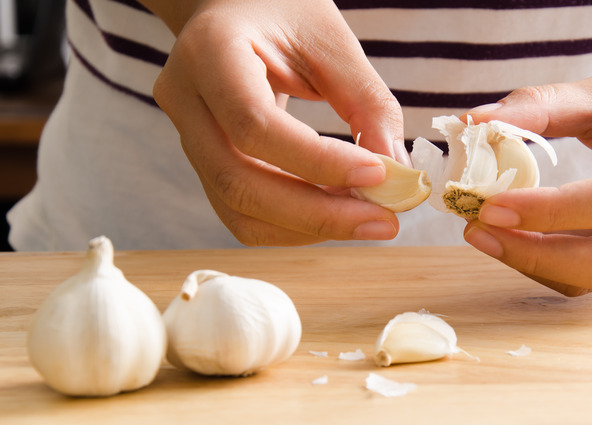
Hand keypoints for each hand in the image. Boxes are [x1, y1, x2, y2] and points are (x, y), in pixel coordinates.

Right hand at [142, 0, 407, 245]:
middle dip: (318, 215)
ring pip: (238, 210)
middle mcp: (186, 100)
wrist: (233, 9)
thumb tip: (396, 172)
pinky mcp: (206, 163)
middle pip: (238, 183)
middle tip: (385, 222)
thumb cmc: (282, 10)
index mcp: (209, 53)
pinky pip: (244, 212)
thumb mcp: (331, 39)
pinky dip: (295, 224)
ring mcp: (188, 137)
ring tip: (368, 218)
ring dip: (310, 227)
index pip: (254, 125)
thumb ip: (366, 101)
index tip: (379, 175)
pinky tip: (338, 212)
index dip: (318, 161)